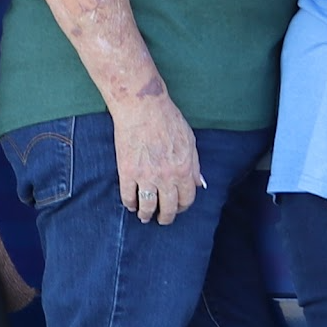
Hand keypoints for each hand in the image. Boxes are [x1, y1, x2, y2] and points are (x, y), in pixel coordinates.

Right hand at [109, 87, 203, 224]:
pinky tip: (131, 204)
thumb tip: (199, 184)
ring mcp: (146, 176)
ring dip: (146, 215)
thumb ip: (194, 165)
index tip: (177, 208)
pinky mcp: (127, 172)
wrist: (142, 107)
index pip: (187, 199)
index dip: (182, 207)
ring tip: (144, 216)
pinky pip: (128, 196)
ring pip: (147, 207)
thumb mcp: (190, 141)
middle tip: (161, 219)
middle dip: (165, 217)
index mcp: (184, 169)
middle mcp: (167, 177)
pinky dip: (129, 204)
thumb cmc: (168, 120)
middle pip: (168, 208)